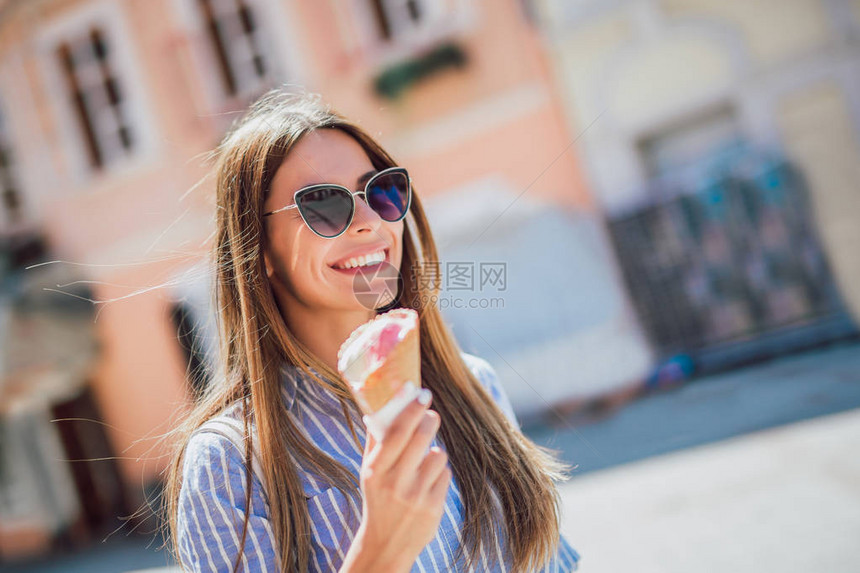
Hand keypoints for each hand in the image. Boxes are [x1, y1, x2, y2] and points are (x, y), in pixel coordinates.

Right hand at [342, 391, 451, 571]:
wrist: (386, 543)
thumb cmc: (378, 498)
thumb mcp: (368, 472)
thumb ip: (374, 441)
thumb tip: (377, 406)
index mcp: (376, 470)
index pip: (397, 432)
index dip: (411, 409)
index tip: (421, 393)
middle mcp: (395, 482)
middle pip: (421, 437)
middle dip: (429, 421)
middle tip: (431, 414)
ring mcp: (416, 496)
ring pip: (437, 455)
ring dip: (434, 452)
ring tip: (423, 460)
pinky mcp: (434, 507)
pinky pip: (445, 474)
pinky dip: (439, 473)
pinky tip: (428, 481)